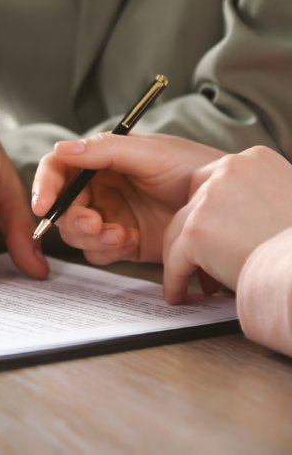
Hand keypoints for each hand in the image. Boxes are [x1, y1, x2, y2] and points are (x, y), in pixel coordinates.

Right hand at [32, 133, 224, 264]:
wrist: (225, 205)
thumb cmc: (193, 167)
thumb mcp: (149, 153)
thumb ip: (104, 151)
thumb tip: (62, 149)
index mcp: (99, 160)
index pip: (58, 169)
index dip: (44, 186)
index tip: (43, 205)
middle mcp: (99, 188)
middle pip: (62, 207)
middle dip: (73, 219)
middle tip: (95, 224)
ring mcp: (108, 215)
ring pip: (75, 233)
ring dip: (92, 237)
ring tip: (119, 235)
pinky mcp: (121, 241)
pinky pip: (97, 251)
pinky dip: (108, 250)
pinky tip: (132, 241)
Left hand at [163, 146, 291, 303]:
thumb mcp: (288, 200)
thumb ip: (263, 196)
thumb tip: (242, 216)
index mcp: (254, 159)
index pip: (217, 182)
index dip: (213, 212)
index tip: (218, 235)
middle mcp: (229, 170)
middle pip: (193, 204)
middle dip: (196, 234)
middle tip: (203, 261)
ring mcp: (209, 200)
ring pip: (179, 231)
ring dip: (182, 257)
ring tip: (189, 280)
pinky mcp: (197, 232)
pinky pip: (175, 259)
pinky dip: (175, 279)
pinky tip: (178, 295)